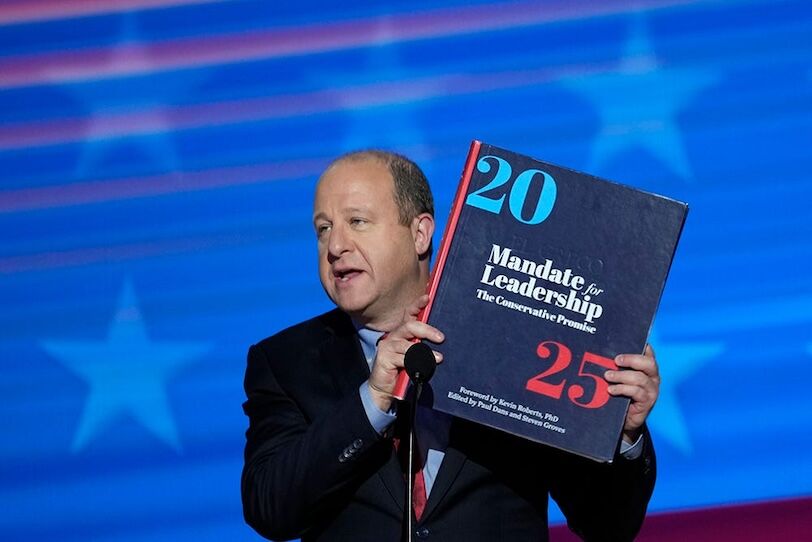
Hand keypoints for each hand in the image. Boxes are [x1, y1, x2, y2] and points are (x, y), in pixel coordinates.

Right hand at [367, 294, 444, 410]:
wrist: (385, 389)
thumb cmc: (403, 370)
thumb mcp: (415, 356)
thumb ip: (423, 347)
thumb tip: (441, 340)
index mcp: (402, 333)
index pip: (409, 315)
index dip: (417, 305)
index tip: (427, 298)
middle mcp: (394, 336)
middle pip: (409, 326)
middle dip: (426, 330)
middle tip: (440, 338)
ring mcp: (387, 346)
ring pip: (407, 344)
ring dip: (424, 351)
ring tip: (438, 358)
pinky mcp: (384, 358)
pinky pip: (403, 358)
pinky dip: (415, 363)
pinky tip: (423, 368)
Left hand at [605, 344, 659, 443]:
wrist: (625, 419)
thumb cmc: (621, 394)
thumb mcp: (620, 379)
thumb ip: (616, 368)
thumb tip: (600, 355)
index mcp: (647, 368)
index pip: (649, 354)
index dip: (643, 347)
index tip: (628, 343)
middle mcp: (652, 378)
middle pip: (648, 364)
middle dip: (631, 359)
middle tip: (616, 360)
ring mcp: (651, 390)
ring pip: (640, 378)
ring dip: (622, 376)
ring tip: (607, 376)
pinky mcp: (647, 402)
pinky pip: (637, 392)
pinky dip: (622, 389)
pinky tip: (611, 390)